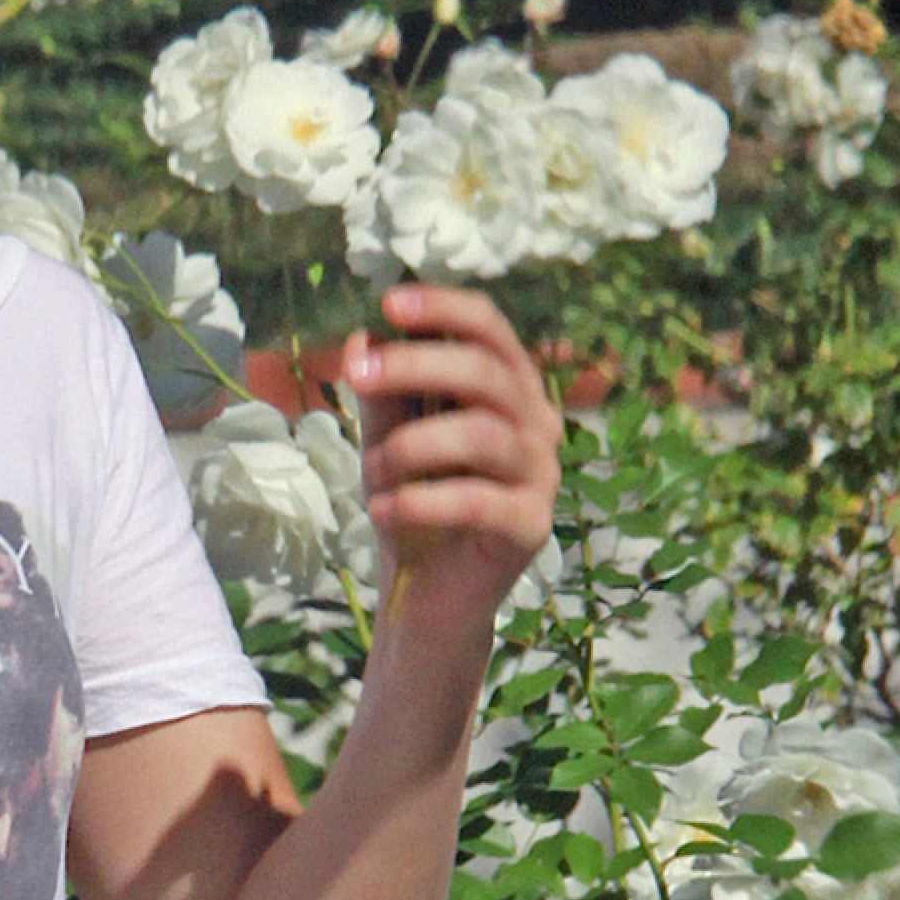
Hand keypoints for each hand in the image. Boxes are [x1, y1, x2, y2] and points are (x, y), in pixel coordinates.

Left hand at [342, 281, 563, 620]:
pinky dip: (421, 502)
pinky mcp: (531, 527)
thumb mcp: (387, 439)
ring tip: (372, 474)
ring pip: (483, 434)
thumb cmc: (415, 505)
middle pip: (487, 371)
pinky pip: (479, 501)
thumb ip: (380, 394)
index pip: (489, 329)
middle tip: (358, 377)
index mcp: (507, 388)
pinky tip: (382, 510)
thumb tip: (359, 339)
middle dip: (416, 365)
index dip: (444, 307)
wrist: (427, 594)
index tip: (389, 305)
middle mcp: (535, 422)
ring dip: (411, 447)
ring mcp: (540, 475)